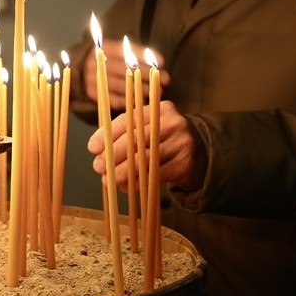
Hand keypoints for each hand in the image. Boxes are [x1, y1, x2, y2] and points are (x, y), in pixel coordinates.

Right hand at [80, 40, 170, 102]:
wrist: (78, 71)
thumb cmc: (106, 59)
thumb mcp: (115, 50)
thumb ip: (133, 53)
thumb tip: (158, 61)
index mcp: (104, 48)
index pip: (127, 51)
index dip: (146, 56)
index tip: (162, 62)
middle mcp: (97, 62)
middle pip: (126, 69)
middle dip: (147, 74)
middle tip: (166, 79)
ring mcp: (93, 79)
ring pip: (121, 85)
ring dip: (141, 89)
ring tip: (157, 92)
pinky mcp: (92, 93)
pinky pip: (114, 99)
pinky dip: (129, 101)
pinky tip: (143, 101)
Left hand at [86, 100, 203, 191]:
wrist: (204, 154)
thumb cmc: (167, 141)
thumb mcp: (151, 130)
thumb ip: (128, 137)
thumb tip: (101, 153)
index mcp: (159, 109)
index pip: (128, 119)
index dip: (107, 134)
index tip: (92, 147)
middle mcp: (172, 122)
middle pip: (135, 138)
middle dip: (112, 154)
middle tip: (97, 167)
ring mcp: (181, 142)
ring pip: (144, 158)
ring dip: (123, 171)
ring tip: (108, 180)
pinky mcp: (185, 163)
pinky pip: (155, 175)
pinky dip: (138, 182)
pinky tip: (128, 187)